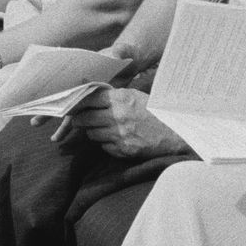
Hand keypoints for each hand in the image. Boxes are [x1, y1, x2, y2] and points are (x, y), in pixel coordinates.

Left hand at [67, 88, 181, 159]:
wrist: (173, 133)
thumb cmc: (152, 111)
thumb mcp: (134, 96)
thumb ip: (113, 96)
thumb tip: (89, 95)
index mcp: (121, 99)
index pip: (90, 99)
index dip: (79, 102)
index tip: (72, 104)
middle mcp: (119, 116)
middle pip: (86, 118)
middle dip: (79, 119)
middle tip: (77, 119)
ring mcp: (120, 135)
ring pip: (92, 134)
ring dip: (92, 131)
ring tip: (99, 128)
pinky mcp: (123, 150)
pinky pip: (103, 146)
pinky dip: (105, 143)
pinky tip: (113, 138)